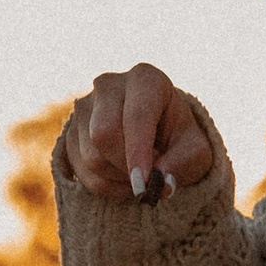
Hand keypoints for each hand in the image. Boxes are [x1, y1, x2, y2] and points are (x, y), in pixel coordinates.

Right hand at [63, 66, 217, 203]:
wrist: (156, 137)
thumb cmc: (178, 140)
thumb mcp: (195, 152)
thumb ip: (184, 164)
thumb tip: (160, 183)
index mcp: (145, 79)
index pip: (135, 116)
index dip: (138, 153)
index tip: (144, 184)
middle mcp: (109, 85)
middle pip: (104, 135)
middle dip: (126, 167)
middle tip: (148, 180)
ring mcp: (84, 107)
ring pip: (90, 156)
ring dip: (117, 179)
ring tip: (138, 174)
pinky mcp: (70, 131)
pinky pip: (80, 171)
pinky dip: (104, 186)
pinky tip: (121, 177)